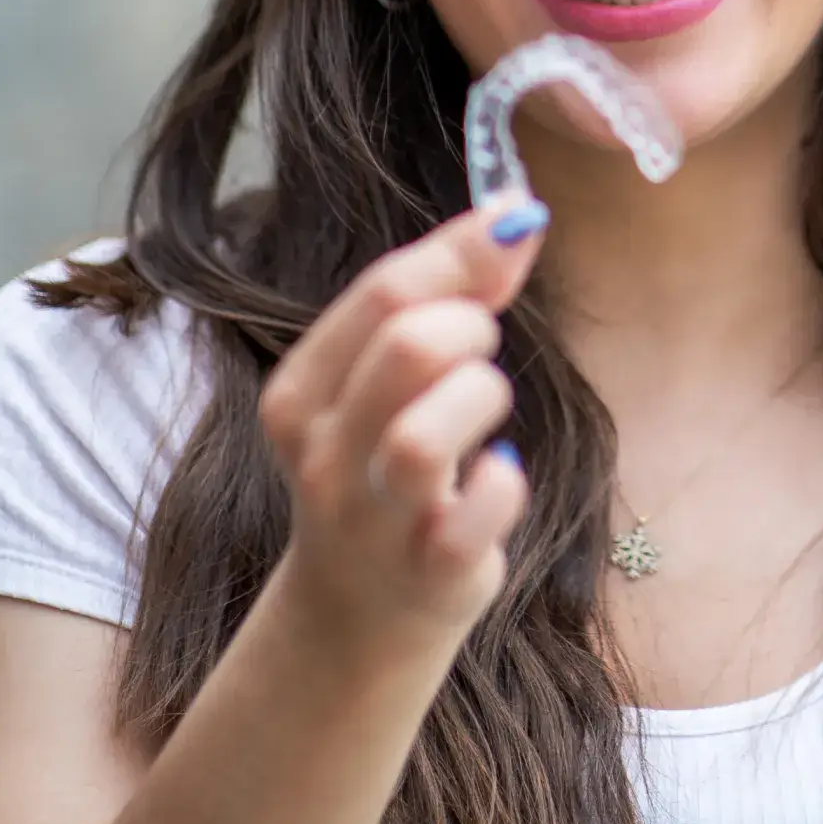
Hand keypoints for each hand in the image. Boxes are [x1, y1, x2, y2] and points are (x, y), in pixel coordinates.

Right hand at [257, 195, 547, 656]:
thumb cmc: (386, 469)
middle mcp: (324, 454)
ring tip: (483, 411)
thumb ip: (447, 291)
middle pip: (406, 348)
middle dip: (469, 327)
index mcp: (304, 391)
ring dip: (480, 401)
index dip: (463, 249)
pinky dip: (502, 485)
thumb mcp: (389, 379)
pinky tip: (494, 477)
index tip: (518, 225)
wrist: (361, 613)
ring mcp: (370, 518)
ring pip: (422, 438)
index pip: (382, 291)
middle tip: (480, 350)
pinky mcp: (427, 571)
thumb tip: (517, 210)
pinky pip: (475, 514)